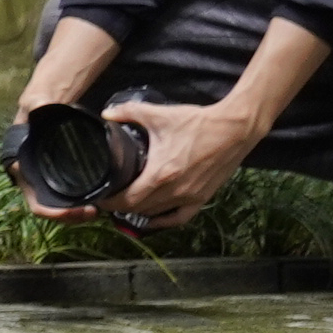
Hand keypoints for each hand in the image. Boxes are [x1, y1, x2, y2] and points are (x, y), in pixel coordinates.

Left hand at [104, 96, 265, 229]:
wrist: (233, 129)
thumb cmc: (197, 123)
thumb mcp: (158, 115)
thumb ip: (129, 112)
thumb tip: (106, 114)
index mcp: (160, 174)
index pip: (127, 199)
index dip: (109, 202)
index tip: (99, 198)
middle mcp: (175, 191)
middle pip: (139, 209)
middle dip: (120, 206)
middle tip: (108, 198)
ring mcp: (190, 197)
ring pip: (157, 214)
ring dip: (139, 212)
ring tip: (126, 205)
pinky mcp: (203, 198)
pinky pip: (180, 218)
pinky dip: (164, 220)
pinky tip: (154, 218)